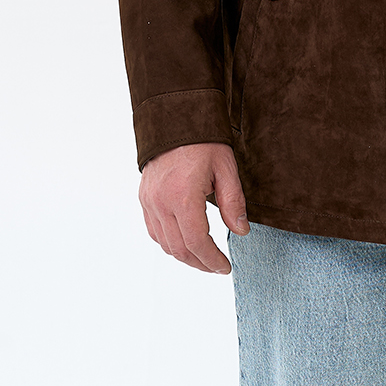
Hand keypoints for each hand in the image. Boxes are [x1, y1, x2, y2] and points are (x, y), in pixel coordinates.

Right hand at [139, 142, 248, 272]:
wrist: (175, 119)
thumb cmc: (203, 141)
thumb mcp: (226, 168)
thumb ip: (233, 202)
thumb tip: (241, 232)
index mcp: (183, 196)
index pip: (196, 242)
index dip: (212, 260)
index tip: (225, 267)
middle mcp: (162, 203)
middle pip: (179, 249)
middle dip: (200, 263)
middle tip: (217, 266)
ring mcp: (150, 202)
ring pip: (165, 244)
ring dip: (185, 256)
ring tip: (204, 257)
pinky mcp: (145, 198)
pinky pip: (154, 231)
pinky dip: (169, 243)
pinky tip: (185, 242)